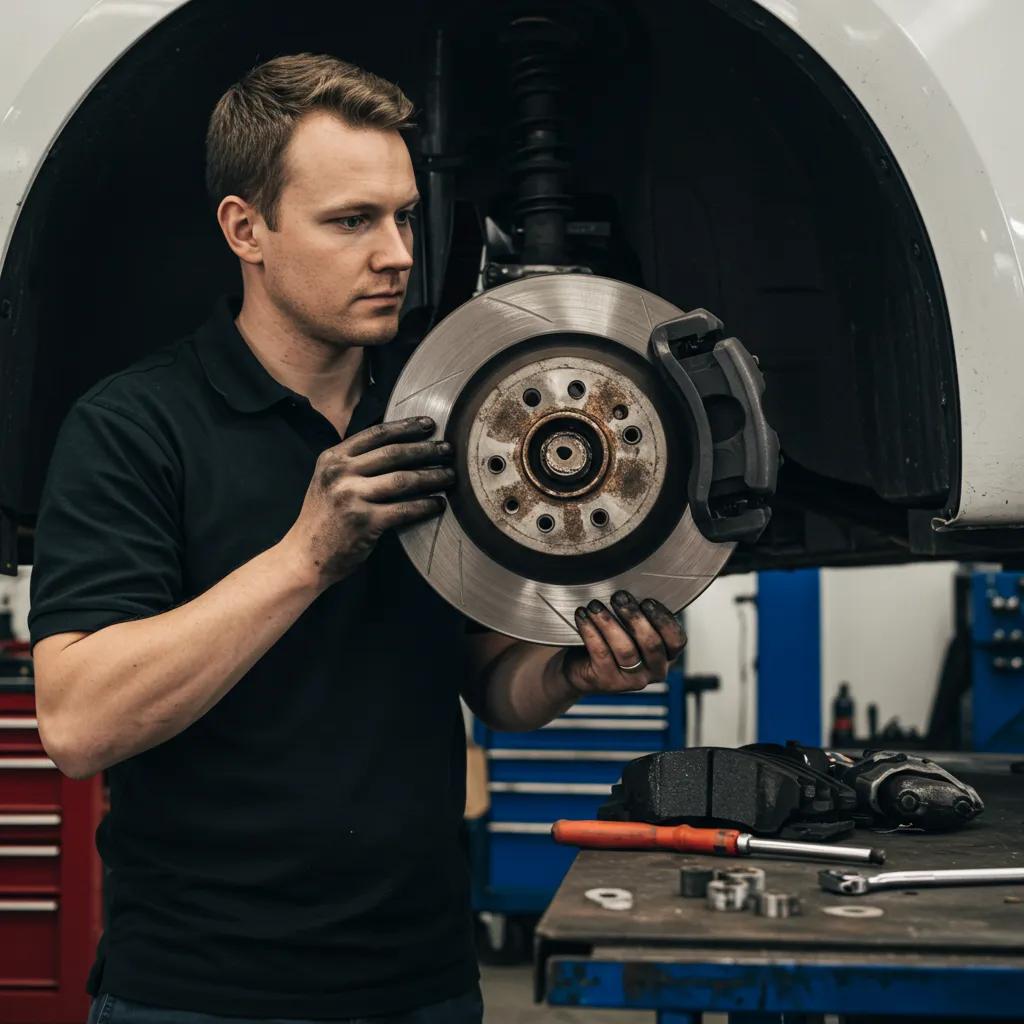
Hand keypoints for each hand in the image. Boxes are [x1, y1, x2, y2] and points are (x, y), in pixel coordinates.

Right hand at [285, 416, 452, 588]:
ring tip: (450, 475)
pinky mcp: (364, 522)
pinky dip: (425, 505)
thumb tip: (397, 445)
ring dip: (432, 476)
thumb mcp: (328, 480)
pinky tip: (438, 503)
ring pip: (403, 479)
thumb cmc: (323, 518)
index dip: (406, 427)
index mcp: (333, 458)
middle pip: (394, 453)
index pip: (376, 434)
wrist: (304, 555)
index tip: (428, 424)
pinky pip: (404, 509)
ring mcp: (352, 497)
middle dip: (426, 449)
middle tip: (449, 449)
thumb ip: (354, 463)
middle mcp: (341, 473)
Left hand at [562, 591, 686, 694]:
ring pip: (624, 649)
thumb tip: (638, 582)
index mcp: (666, 656)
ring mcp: (631, 681)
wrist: (581, 667)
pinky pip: (601, 653)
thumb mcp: (631, 628)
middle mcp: (653, 671)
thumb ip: (641, 614)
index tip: (647, 600)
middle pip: (651, 644)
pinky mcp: (607, 682)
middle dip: (634, 617)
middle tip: (619, 597)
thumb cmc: (611, 641)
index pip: (676, 640)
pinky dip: (590, 631)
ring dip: (608, 622)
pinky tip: (582, 616)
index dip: (664, 620)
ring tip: (595, 605)